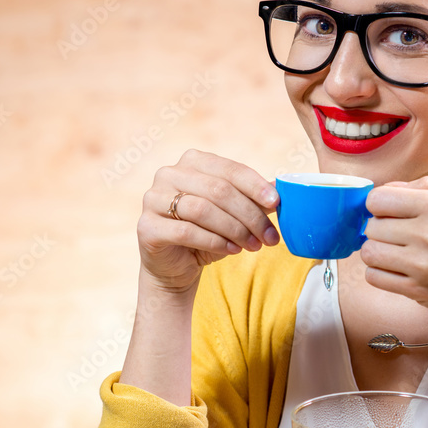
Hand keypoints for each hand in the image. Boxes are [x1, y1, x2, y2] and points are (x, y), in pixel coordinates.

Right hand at [136, 150, 279, 292]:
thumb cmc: (208, 233)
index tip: (277, 203)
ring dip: (235, 230)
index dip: (255, 186)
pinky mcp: (146, 226)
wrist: (176, 265)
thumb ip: (253, 199)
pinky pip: (186, 231)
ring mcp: (153, 198)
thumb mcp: (235, 213)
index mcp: (193, 161)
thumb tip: (281, 189)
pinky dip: (214, 241)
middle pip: (219, 190)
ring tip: (253, 246)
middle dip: (250, 215)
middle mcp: (169, 174)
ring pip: (203, 210)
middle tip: (269, 237)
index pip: (230, 169)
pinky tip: (232, 250)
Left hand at [359, 176, 427, 326]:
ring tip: (397, 253)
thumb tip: (389, 187)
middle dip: (380, 229)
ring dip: (378, 252)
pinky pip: (374, 277)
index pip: (378, 198)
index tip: (390, 212)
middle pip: (371, 226)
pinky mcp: (417, 290)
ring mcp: (421, 265)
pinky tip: (399, 270)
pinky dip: (381, 273)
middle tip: (399, 235)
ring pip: (369, 252)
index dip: (380, 205)